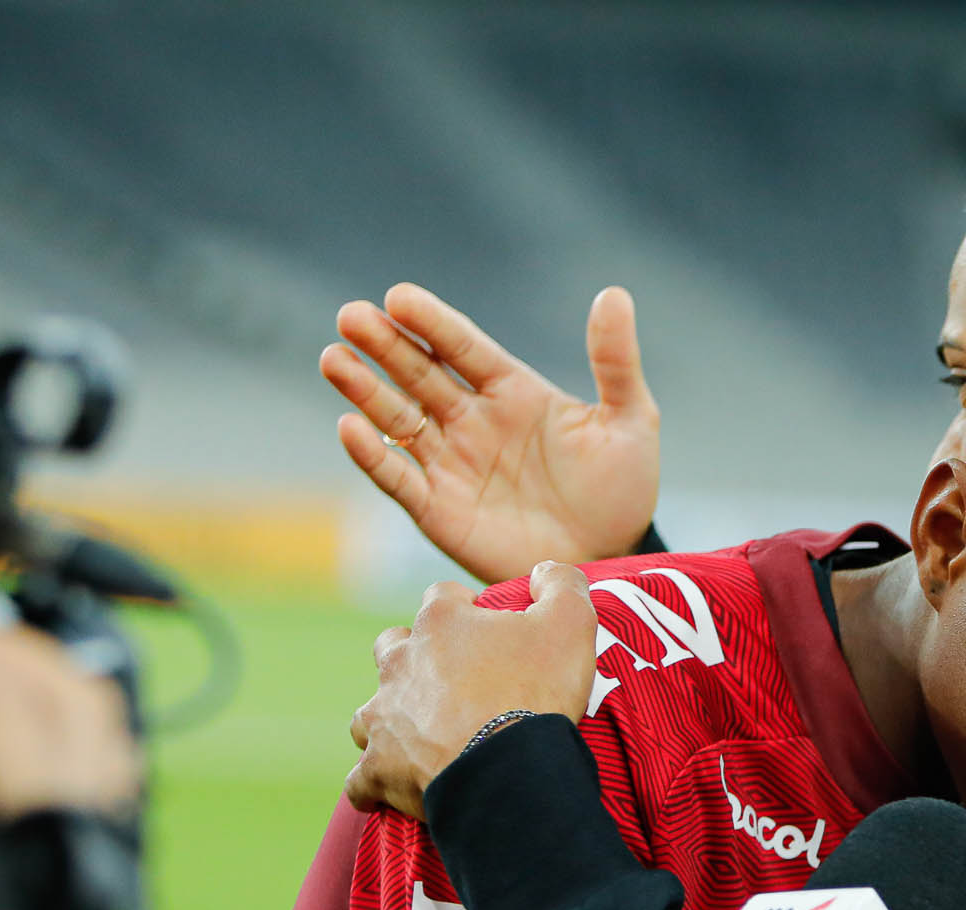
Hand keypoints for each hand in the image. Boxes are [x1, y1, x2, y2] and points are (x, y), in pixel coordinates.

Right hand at [324, 283, 660, 585]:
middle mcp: (473, 420)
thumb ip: (616, 362)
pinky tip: (349, 427)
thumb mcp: (631, 421)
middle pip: (419, 374)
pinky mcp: (438, 509)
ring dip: (364, 391)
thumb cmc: (621, 490)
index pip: (463, 347)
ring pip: (398, 418)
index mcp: (513, 391)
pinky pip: (397, 478)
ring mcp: (451, 463)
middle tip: (351, 315)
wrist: (610, 559)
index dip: (432, 323)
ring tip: (334, 359)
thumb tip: (613, 293)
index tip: (399, 297)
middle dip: (385, 345)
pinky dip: (372, 454)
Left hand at [347, 560, 596, 817]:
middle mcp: (400, 664)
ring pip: (370, 712)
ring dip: (390, 718)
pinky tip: (394, 786)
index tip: (488, 627)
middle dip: (413, 657)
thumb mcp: (570, 623)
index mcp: (440, 624)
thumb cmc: (535, 694)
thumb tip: (546, 571)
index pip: (443, 596)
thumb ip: (561, 584)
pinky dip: (376, 782)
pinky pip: (362, 779)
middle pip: (392, 646)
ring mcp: (383, 717)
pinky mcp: (378, 768)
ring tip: (422, 735)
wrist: (507, 771)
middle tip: (452, 682)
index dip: (465, 608)